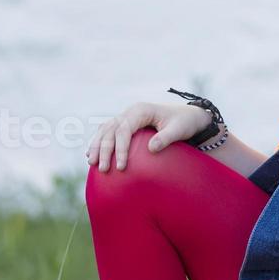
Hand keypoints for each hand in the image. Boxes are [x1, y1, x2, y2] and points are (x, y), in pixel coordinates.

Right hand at [86, 102, 208, 171]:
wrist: (186, 115)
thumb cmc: (184, 123)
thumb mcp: (179, 130)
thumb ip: (166, 138)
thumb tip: (152, 148)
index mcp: (141, 110)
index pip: (125, 129)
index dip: (121, 148)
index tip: (122, 167)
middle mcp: (130, 111)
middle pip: (111, 130)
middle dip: (105, 149)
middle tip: (103, 169)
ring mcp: (126, 116)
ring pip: (105, 130)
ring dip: (97, 145)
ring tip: (92, 162)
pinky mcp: (125, 123)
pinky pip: (108, 131)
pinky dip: (99, 142)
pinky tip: (92, 154)